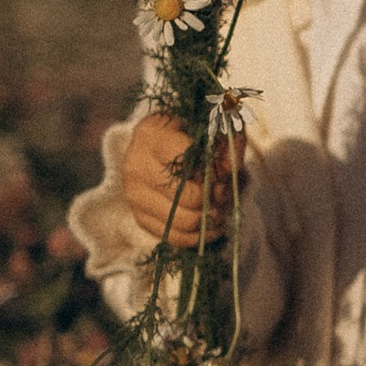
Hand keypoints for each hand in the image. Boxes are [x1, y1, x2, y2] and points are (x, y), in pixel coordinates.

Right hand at [119, 114, 240, 248]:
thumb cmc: (192, 132)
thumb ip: (228, 144)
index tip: (225, 169)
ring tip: (221, 207)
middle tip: (226, 191)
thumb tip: (232, 170)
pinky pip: (175, 238)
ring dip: (211, 219)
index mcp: (151, 133)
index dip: (215, 170)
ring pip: (185, 221)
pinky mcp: (139, 217)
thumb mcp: (214, 128)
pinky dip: (200, 236)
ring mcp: (134, 194)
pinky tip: (212, 225)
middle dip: (216, 197)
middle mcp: (136, 164)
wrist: (164, 146)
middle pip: (190, 197)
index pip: (189, 161)